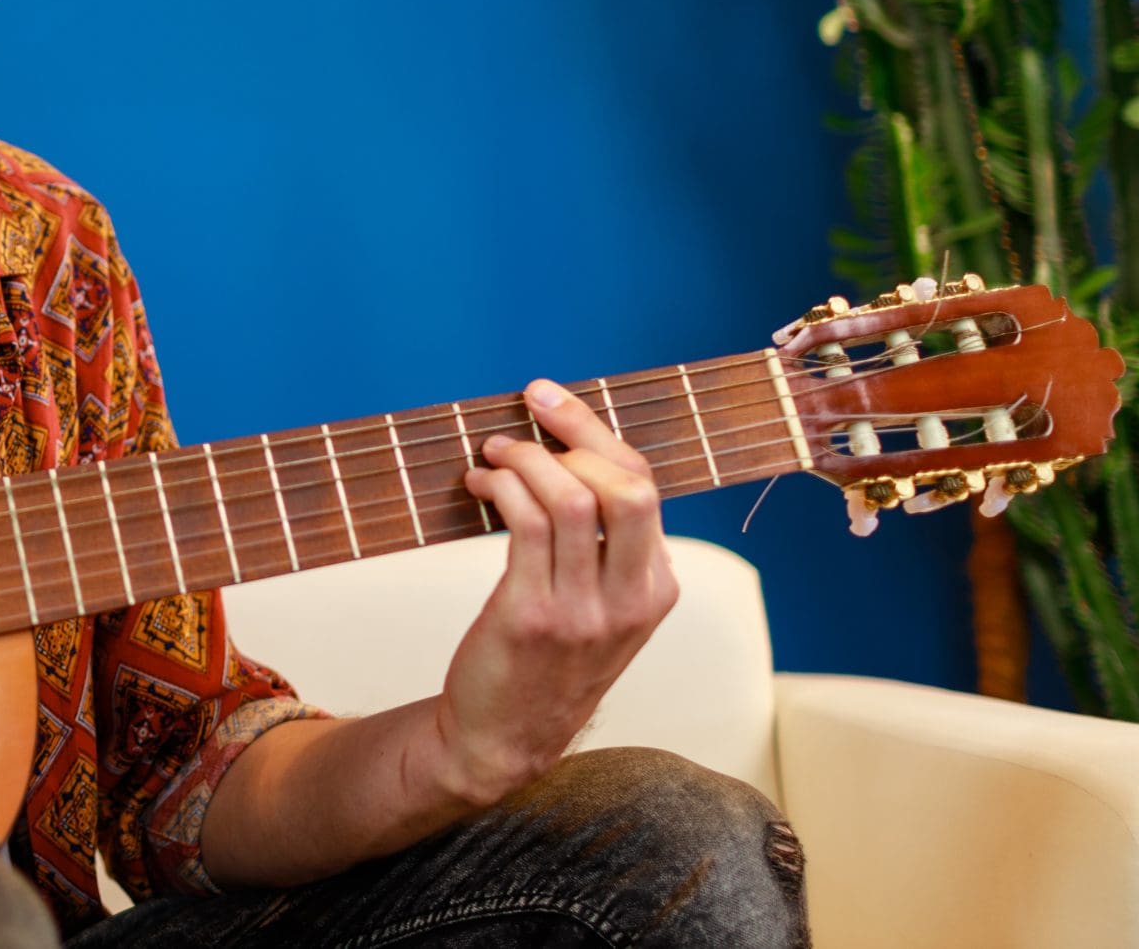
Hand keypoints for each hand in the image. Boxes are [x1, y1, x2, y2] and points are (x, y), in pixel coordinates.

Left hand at [435, 379, 677, 803]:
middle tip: (525, 415)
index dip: (595, 432)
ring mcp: (585, 612)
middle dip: (571, 434)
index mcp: (658, 589)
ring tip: (492, 455)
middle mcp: (632, 600)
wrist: (505, 739)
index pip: (644, 486)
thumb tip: (569, 455)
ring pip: (573, 498)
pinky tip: (480, 486)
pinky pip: (526, 525)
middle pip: (627, 486)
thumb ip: (608, 549)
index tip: (550, 400)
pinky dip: (501, 488)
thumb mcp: (602, 609)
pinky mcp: (533, 617)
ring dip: (524, 459)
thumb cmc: (547, 661)